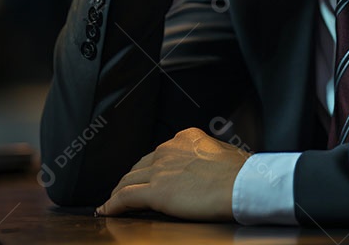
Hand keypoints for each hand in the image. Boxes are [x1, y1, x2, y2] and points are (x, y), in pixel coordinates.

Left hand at [96, 127, 248, 220]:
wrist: (242, 184)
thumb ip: (208, 155)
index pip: (159, 153)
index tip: (147, 176)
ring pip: (128, 181)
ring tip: (111, 202)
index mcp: (185, 138)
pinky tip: (106, 211)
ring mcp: (160, 170)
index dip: (149, 167)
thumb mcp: (224, 153)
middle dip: (131, 179)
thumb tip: (209, 163)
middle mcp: (169, 149)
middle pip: (140, 166)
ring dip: (118, 192)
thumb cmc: (241, 172)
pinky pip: (125, 198)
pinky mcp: (156, 192)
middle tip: (123, 191)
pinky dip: (112, 205)